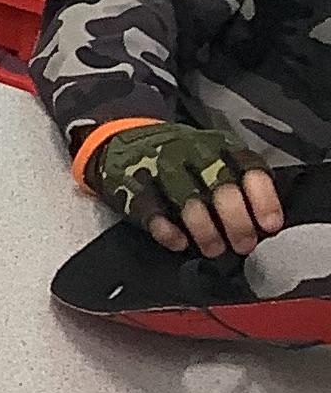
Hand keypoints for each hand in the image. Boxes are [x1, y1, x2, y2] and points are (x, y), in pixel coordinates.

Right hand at [88, 121, 286, 259]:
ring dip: (206, 230)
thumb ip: (239, 184)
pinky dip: (168, 231)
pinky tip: (180, 243)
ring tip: (214, 249)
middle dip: (236, 221)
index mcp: (218, 146)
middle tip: (243, 244)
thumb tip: (264, 224)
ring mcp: (161, 169)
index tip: (269, 225)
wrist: (123, 142)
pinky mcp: (134, 188)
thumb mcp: (216, 159)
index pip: (248, 168)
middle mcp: (192, 154)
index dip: (263, 199)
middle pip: (221, 186)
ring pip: (189, 201)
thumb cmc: (181, 162)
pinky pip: (153, 212)